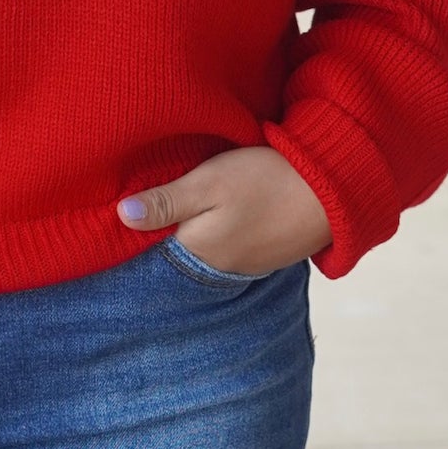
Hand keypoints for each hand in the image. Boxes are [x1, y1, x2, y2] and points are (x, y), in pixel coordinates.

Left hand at [117, 144, 331, 274]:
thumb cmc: (265, 182)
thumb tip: (121, 215)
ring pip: (202, 248)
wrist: (333, 191)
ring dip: (189, 231)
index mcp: (197, 251)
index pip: (151, 251)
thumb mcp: (208, 184)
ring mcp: (245, 262)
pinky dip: (216, 231)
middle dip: (159, 234)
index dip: (134, 234)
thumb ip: (166, 202)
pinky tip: (214, 214)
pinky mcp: (264, 251)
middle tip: (140, 209)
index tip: (114, 216)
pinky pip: (227, 245)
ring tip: (173, 210)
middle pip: (176, 251)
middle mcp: (218, 266)